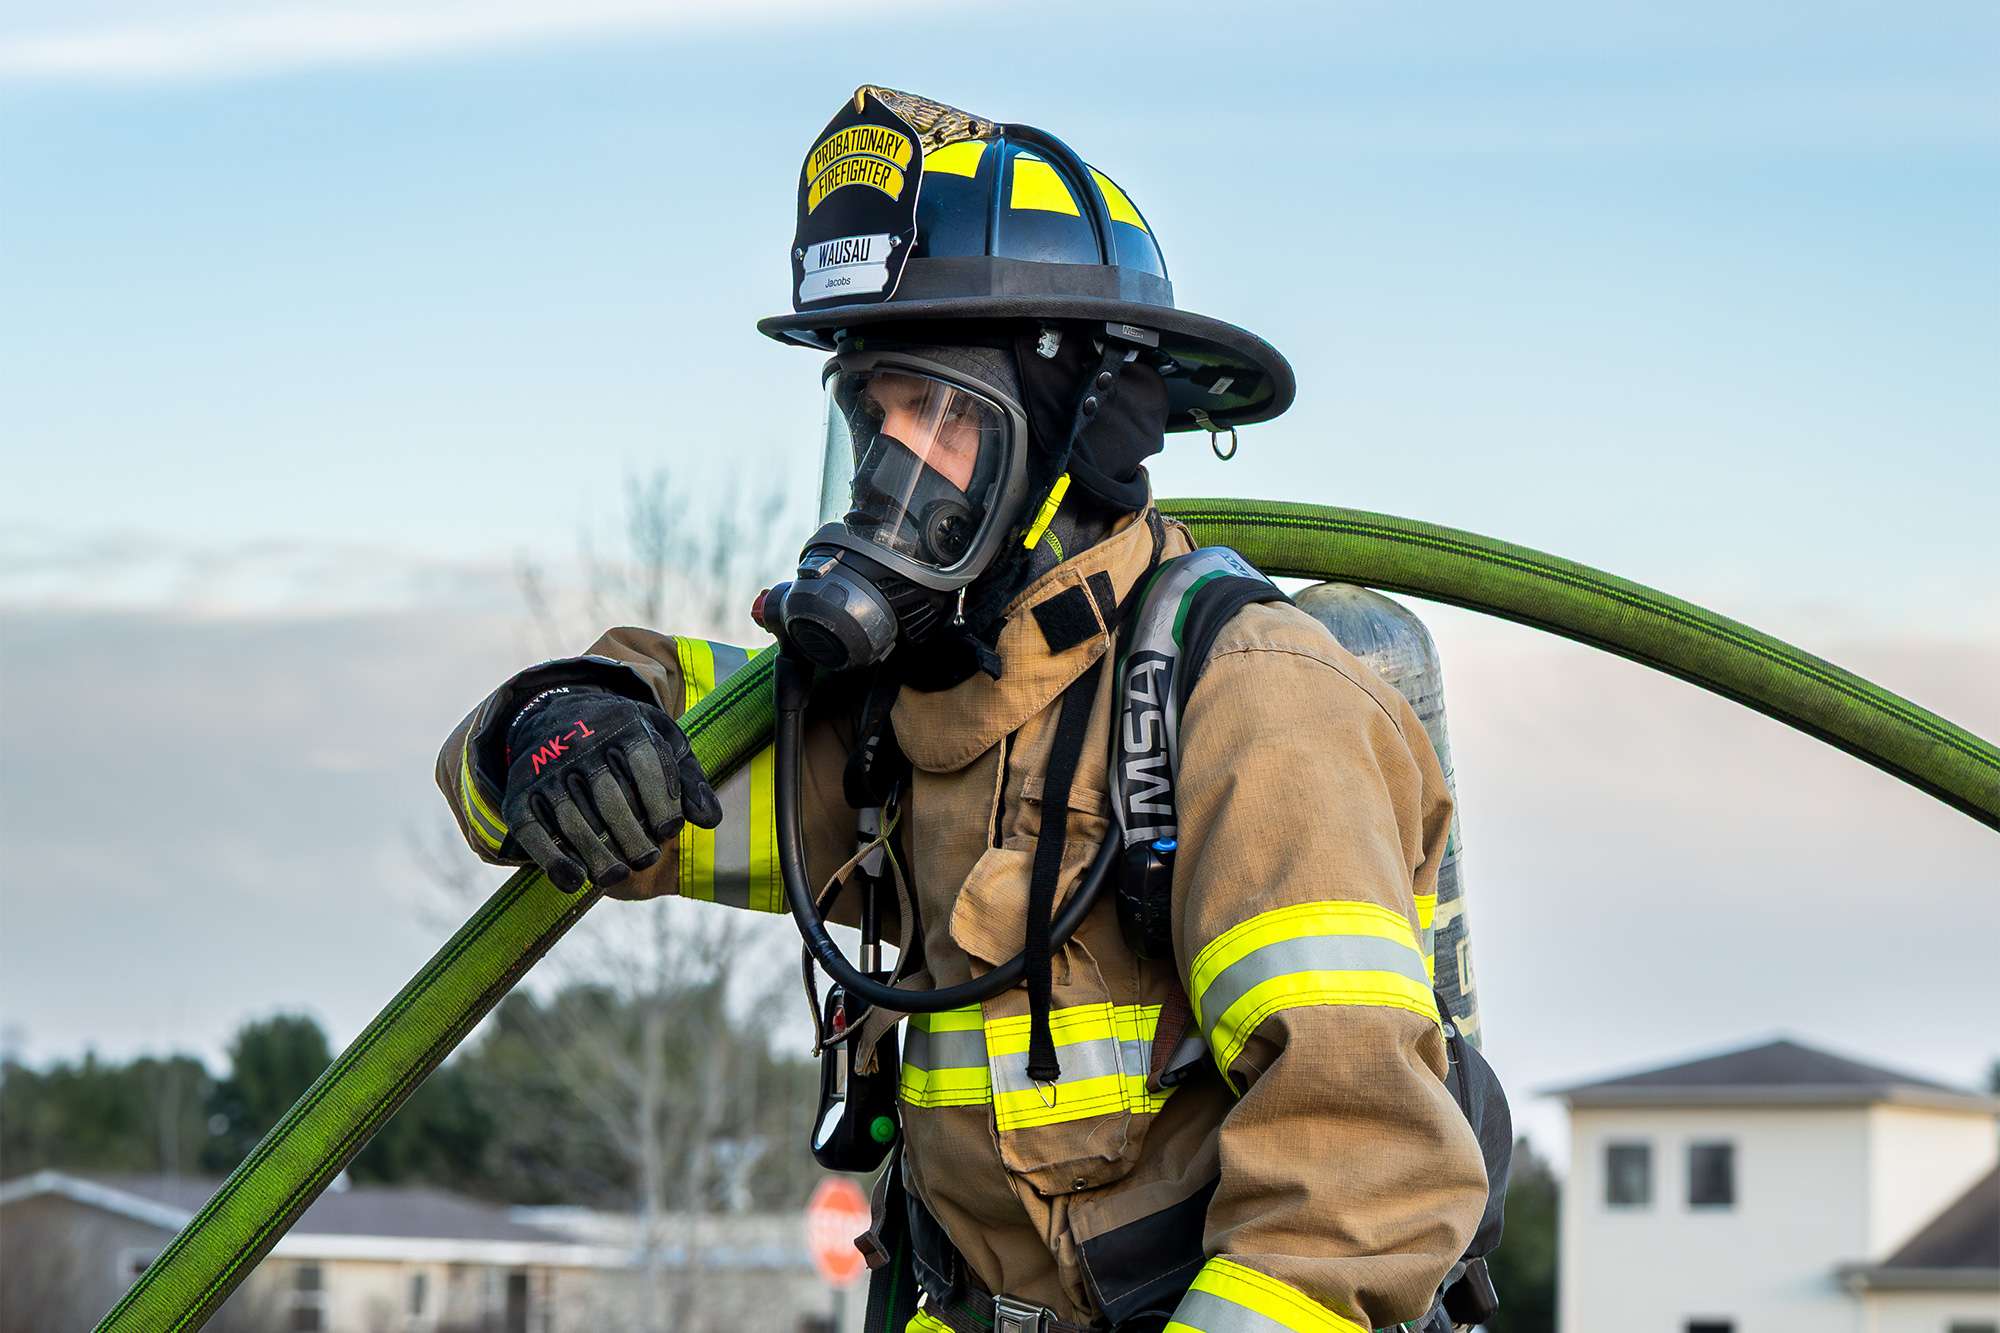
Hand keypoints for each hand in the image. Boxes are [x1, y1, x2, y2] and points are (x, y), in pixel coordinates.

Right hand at [501, 688, 722, 891]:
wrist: (557, 715)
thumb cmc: (624, 738)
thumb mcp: (661, 741)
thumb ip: (688, 779)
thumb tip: (710, 821)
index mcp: (623, 725)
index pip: (645, 765)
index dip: (661, 802)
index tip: (670, 831)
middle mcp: (580, 743)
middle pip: (610, 797)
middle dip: (631, 834)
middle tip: (646, 859)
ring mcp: (547, 768)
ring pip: (573, 818)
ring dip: (596, 853)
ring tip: (616, 876)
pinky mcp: (520, 793)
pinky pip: (533, 830)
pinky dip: (552, 859)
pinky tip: (574, 881)